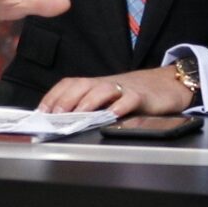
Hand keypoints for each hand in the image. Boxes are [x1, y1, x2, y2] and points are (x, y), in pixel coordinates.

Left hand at [38, 67, 194, 116]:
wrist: (166, 83)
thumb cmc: (132, 94)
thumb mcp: (107, 99)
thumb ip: (88, 107)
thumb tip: (60, 122)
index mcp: (94, 84)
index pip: (68, 85)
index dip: (53, 97)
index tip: (41, 112)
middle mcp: (106, 84)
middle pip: (81, 85)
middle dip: (65, 99)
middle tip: (55, 115)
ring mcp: (123, 88)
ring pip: (102, 90)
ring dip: (88, 102)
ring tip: (79, 115)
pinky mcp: (142, 96)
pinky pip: (129, 99)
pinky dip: (120, 106)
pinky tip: (112, 115)